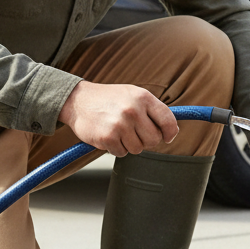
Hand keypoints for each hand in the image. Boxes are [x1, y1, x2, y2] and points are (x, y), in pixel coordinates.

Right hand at [59, 81, 178, 156]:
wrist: (77, 100)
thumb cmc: (109, 99)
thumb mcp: (133, 95)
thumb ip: (153, 111)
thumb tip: (172, 131)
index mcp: (143, 97)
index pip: (168, 121)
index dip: (169, 133)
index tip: (167, 137)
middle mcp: (133, 110)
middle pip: (154, 140)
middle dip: (145, 139)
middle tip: (133, 131)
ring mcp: (120, 124)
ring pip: (138, 149)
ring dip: (129, 144)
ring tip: (118, 130)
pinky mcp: (108, 137)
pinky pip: (121, 153)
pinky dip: (116, 148)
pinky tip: (108, 135)